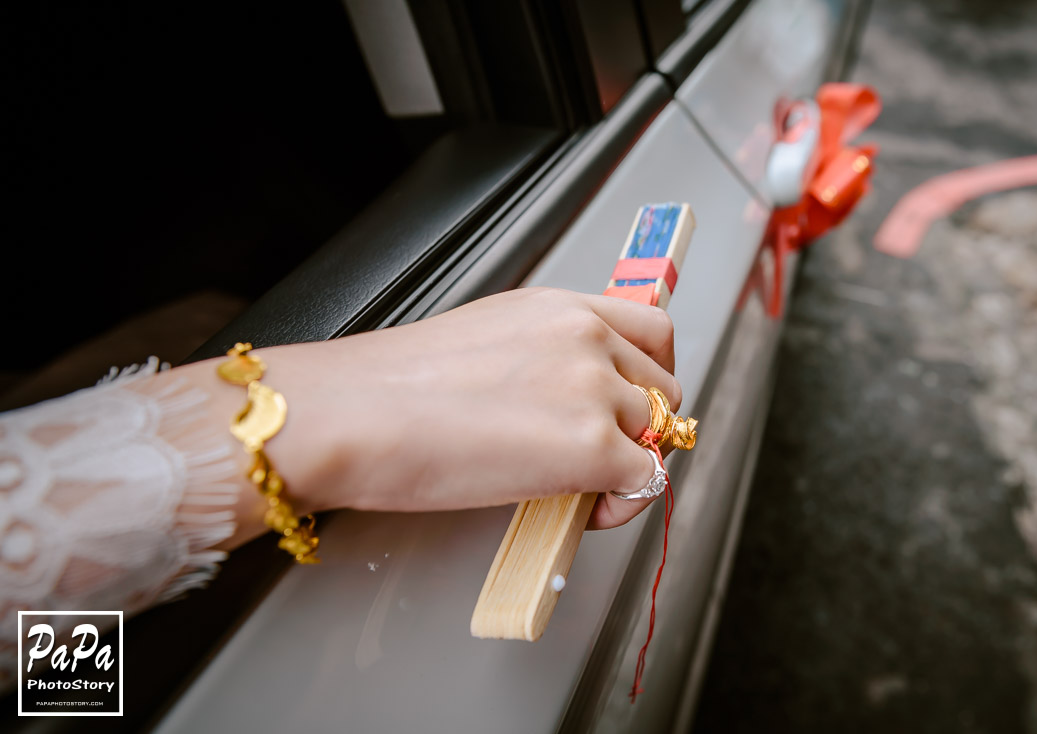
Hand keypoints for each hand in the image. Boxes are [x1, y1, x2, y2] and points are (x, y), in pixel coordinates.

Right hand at [183, 288, 681, 542]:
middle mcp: (586, 337)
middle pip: (663, 386)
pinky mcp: (590, 448)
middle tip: (603, 458)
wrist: (352, 415)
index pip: (651, 331)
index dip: (648, 376)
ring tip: (583, 491)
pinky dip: (623, 504)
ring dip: (631, 467)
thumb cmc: (387, 388)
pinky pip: (647, 482)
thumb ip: (539, 360)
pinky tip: (583, 511)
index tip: (630, 405)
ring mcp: (593, 390)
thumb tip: (558, 406)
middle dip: (642, 427)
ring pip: (658, 435)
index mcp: (558, 307)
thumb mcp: (482, 342)